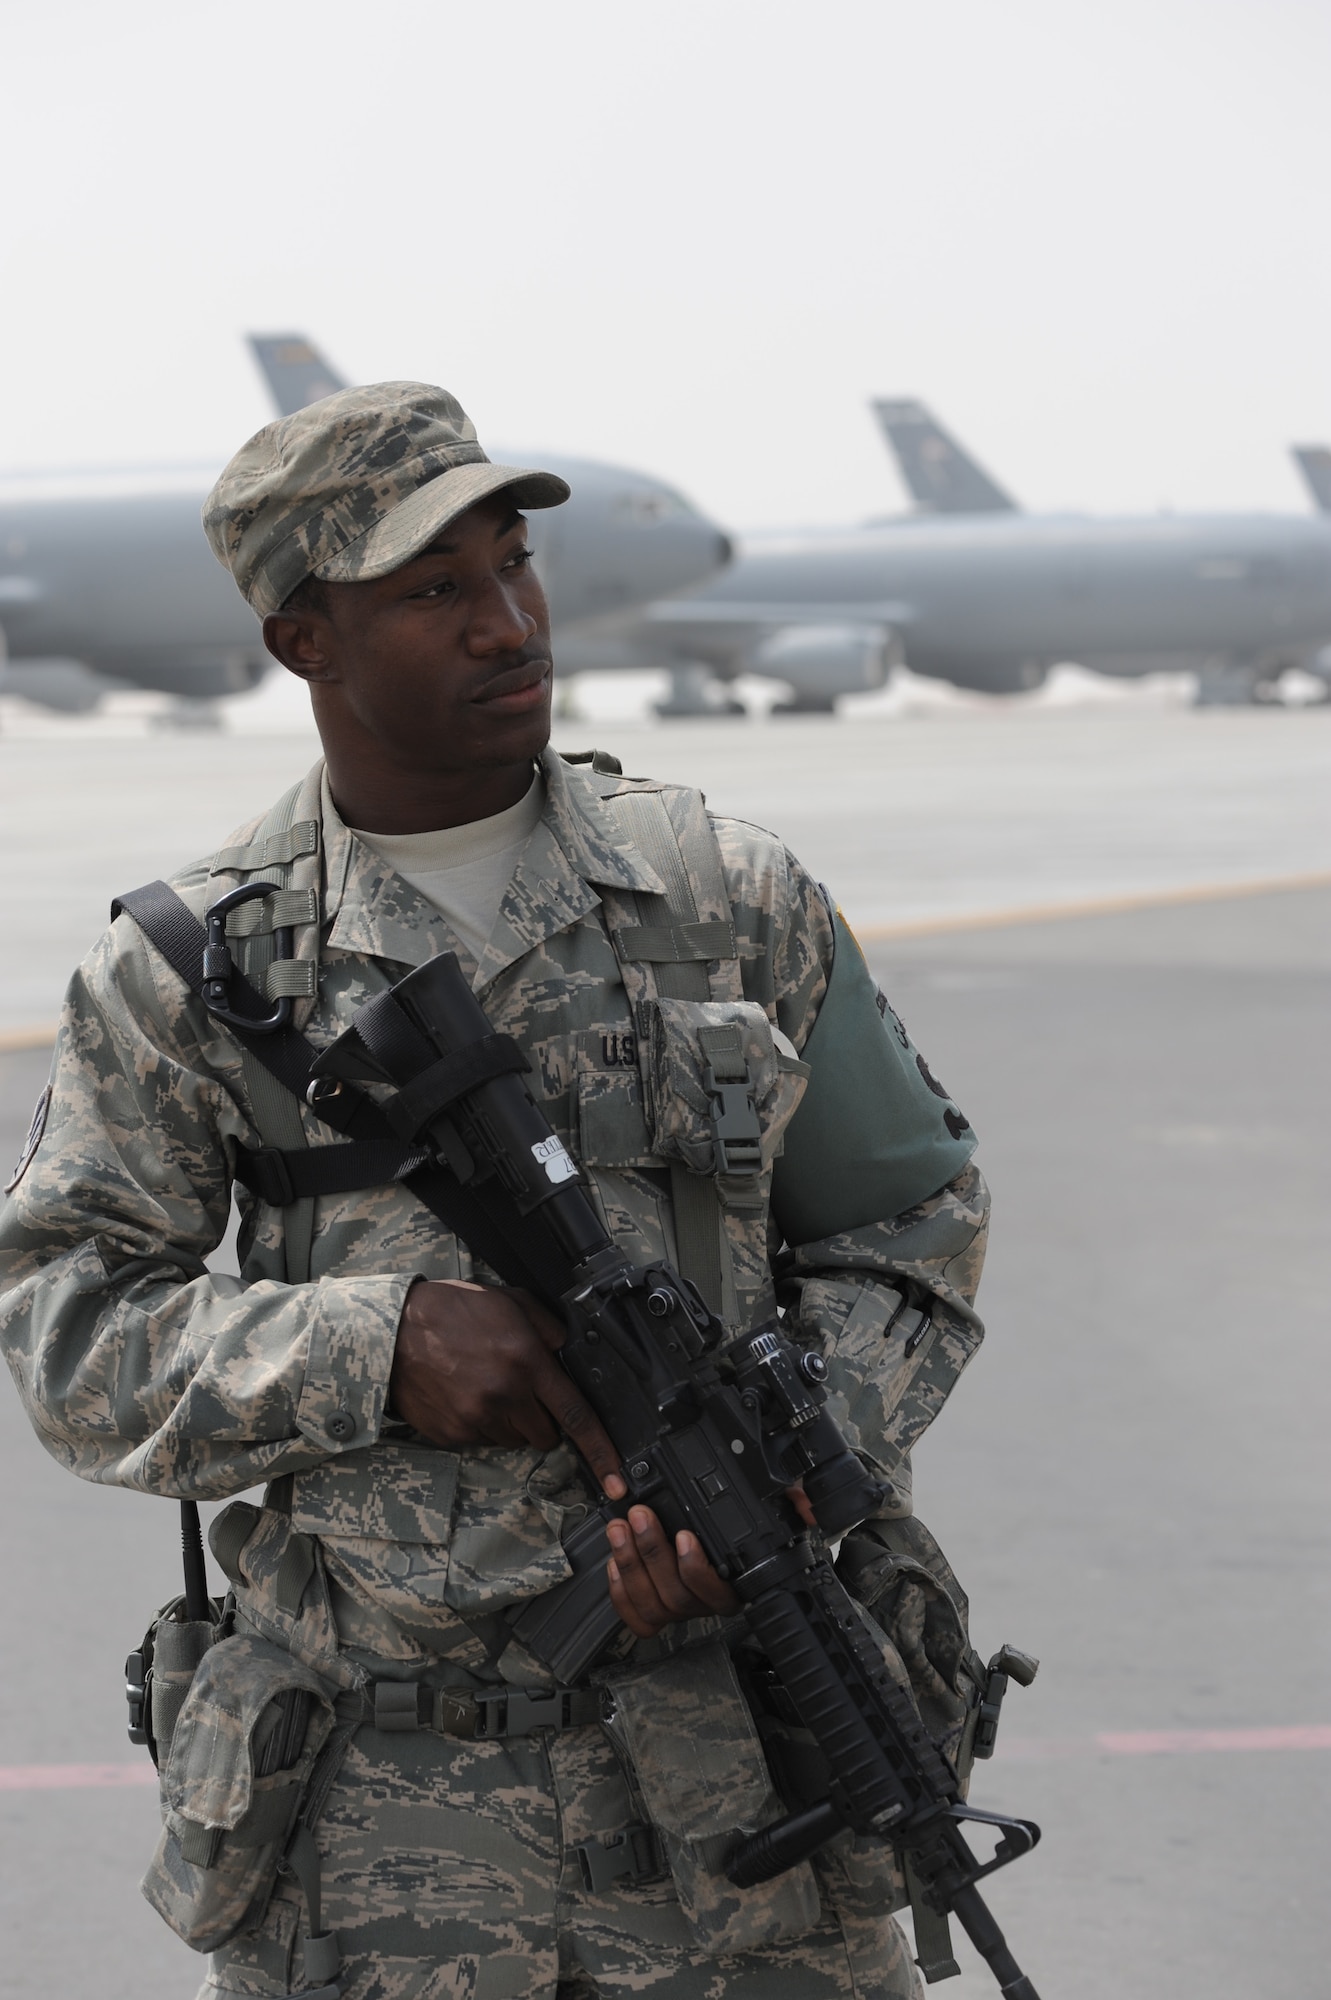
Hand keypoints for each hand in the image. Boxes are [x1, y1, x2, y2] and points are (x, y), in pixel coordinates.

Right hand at [389, 1279, 624, 1496]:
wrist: (395, 1330)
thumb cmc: (454, 1311)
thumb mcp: (512, 1302)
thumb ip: (549, 1329)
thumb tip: (571, 1351)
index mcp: (527, 1363)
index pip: (576, 1415)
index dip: (601, 1451)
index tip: (617, 1481)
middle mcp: (505, 1396)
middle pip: (546, 1436)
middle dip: (543, 1420)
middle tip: (522, 1390)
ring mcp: (477, 1418)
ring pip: (515, 1440)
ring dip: (512, 1422)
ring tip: (487, 1386)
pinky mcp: (453, 1433)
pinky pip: (483, 1440)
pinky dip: (482, 1425)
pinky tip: (466, 1394)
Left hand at [606, 1505, 739, 1637]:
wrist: (685, 1541)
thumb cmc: (700, 1528)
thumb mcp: (712, 1516)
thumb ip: (703, 1515)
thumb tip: (698, 1493)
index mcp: (730, 1586)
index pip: (719, 1592)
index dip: (696, 1567)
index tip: (683, 1536)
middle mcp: (704, 1605)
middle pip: (678, 1595)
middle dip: (652, 1551)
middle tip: (640, 1517)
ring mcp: (677, 1614)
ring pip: (653, 1606)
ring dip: (630, 1564)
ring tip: (619, 1530)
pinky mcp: (654, 1618)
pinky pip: (636, 1618)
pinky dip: (621, 1590)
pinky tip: (614, 1563)